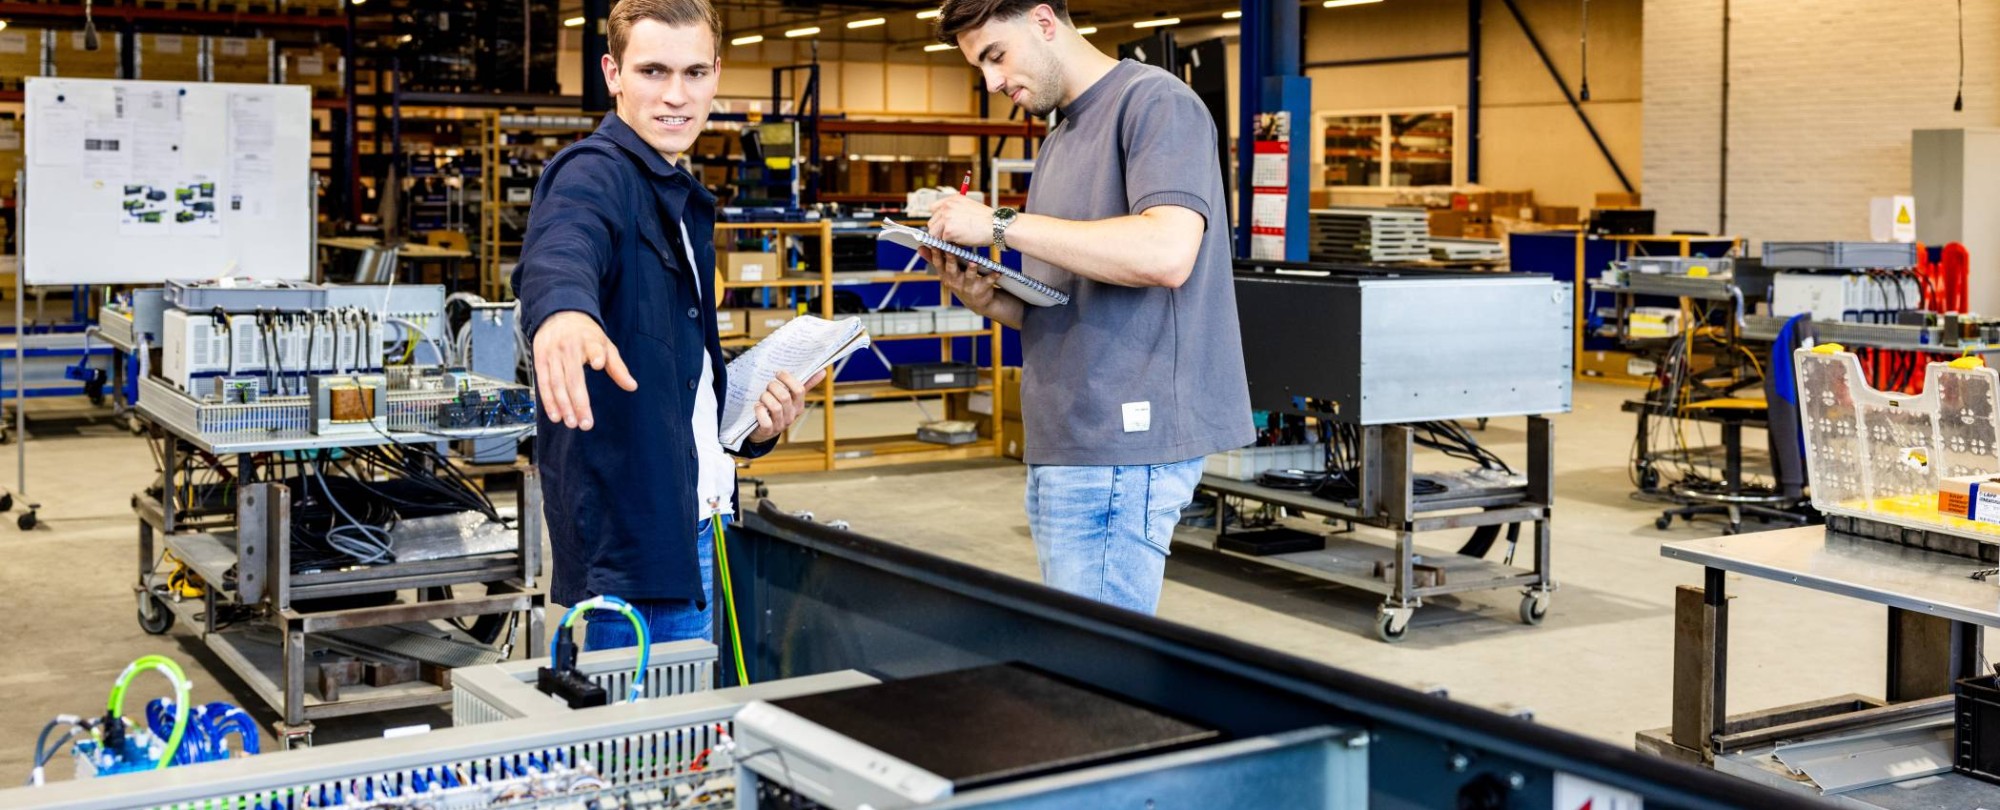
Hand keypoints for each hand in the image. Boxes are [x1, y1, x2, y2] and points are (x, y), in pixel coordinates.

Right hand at [532, 311, 636, 429]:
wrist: (559, 314)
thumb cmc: (586, 334)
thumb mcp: (605, 344)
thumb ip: (618, 367)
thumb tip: (632, 386)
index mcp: (589, 341)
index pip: (594, 348)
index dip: (596, 355)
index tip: (599, 364)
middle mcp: (569, 348)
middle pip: (573, 378)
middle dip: (579, 403)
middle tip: (586, 423)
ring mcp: (552, 354)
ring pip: (556, 383)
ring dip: (563, 406)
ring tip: (571, 423)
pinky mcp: (540, 360)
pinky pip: (543, 384)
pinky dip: (548, 401)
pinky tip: (555, 415)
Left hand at [746, 370, 825, 443]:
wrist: (765, 432)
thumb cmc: (780, 409)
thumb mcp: (792, 398)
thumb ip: (806, 385)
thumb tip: (823, 371)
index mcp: (799, 405)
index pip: (799, 390)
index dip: (788, 379)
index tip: (779, 373)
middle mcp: (791, 415)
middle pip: (785, 397)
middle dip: (773, 387)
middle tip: (768, 385)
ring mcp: (780, 424)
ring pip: (775, 407)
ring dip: (765, 398)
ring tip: (762, 396)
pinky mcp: (768, 431)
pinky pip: (765, 421)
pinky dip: (760, 411)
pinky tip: (758, 406)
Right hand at [925, 245, 997, 312]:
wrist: (977, 302)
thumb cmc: (960, 281)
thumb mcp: (946, 273)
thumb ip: (933, 260)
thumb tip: (920, 248)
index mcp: (945, 276)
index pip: (938, 263)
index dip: (935, 253)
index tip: (934, 242)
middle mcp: (954, 282)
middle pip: (951, 269)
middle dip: (950, 259)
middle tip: (949, 249)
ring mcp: (967, 287)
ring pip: (969, 277)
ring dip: (970, 269)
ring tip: (972, 262)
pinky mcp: (981, 290)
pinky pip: (987, 282)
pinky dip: (993, 276)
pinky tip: (998, 271)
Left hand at [927, 194, 995, 246]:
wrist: (996, 225)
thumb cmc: (987, 219)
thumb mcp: (969, 206)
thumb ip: (956, 210)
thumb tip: (946, 222)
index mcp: (952, 199)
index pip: (933, 209)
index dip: (938, 220)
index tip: (942, 226)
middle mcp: (947, 206)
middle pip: (932, 222)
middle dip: (939, 231)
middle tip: (950, 237)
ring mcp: (947, 218)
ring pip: (933, 233)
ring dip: (942, 239)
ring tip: (955, 241)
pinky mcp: (949, 231)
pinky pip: (942, 242)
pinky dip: (949, 245)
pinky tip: (959, 243)